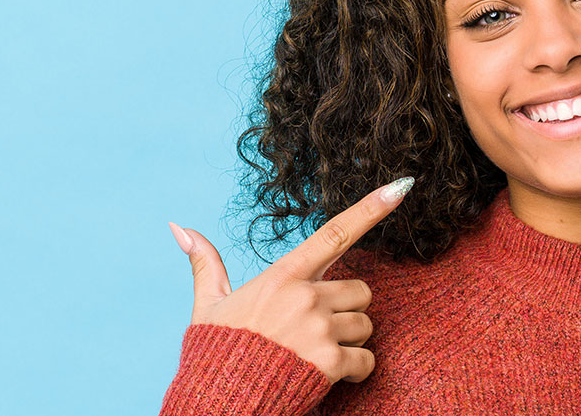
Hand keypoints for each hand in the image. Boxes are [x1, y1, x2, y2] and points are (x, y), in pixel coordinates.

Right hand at [168, 177, 414, 384]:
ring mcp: (319, 328)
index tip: (401, 186)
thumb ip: (206, 265)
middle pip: (361, 291)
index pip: (334, 233)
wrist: (219, 402)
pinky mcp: (329, 362)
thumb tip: (179, 227)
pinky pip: (366, 360)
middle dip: (347, 310)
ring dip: (350, 341)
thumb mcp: (209, 306)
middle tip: (315, 330)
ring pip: (366, 325)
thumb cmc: (217, 353)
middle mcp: (305, 297)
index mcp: (282, 277)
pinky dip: (355, 370)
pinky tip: (326, 375)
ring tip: (314, 353)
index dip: (370, 208)